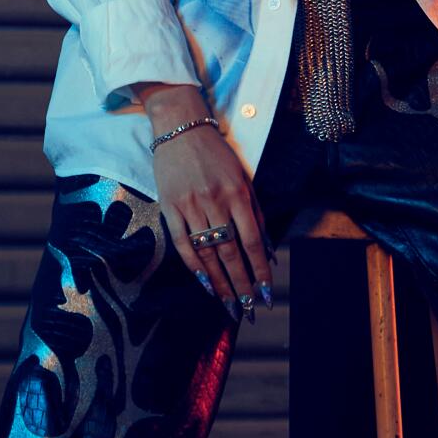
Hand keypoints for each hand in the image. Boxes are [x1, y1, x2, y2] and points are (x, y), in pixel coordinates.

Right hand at [140, 88, 272, 315]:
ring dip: (220, 282)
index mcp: (238, 194)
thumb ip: (256, 213)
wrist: (180, 128)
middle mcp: (215, 201)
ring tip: (229, 304)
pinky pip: (182, 243)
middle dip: (241, 284)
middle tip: (248, 309)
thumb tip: (268, 249)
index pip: (252, 241)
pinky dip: (194, 266)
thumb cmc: (216, 154)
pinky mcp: (169, 207)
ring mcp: (190, 205)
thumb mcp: (243, 178)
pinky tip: (205, 283)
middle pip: (231, 252)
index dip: (260, 270)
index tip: (265, 292)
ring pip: (207, 253)